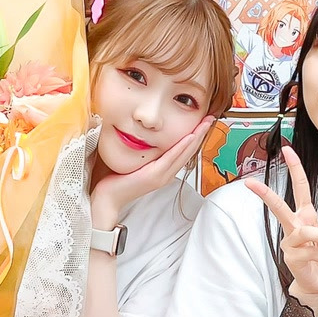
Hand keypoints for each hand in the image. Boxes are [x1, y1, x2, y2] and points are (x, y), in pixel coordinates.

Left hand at [91, 116, 213, 225]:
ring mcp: (162, 175)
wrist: (107, 198)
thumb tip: (140, 130)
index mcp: (162, 170)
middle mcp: (166, 173)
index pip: (183, 151)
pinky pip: (172, 158)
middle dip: (200, 134)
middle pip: (188, 151)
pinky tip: (190, 136)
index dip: (194, 136)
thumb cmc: (115, 179)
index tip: (201, 122)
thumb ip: (141, 149)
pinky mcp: (155, 176)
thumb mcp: (133, 160)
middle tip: (210, 119)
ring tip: (205, 123)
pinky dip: (182, 147)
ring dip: (196, 137)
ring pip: (184, 153)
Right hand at [245, 146, 317, 310]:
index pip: (299, 189)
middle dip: (265, 194)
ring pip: (307, 232)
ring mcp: (290, 242)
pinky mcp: (291, 257)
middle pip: (278, 207)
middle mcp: (294, 227)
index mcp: (306, 217)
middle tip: (249, 183)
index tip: (287, 150)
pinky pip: (312, 252)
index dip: (295, 169)